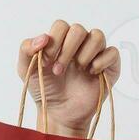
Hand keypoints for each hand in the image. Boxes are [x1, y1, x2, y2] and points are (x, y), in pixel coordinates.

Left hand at [17, 21, 120, 136]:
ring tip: (77, 71)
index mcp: (60, 41)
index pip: (61, 26)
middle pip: (78, 29)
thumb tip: (43, 37)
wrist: (58, 113)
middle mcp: (79, 44)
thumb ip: (26, 49)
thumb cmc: (44, 89)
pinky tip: (91, 73)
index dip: (54, 41)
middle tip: (58, 70)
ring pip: (97, 36)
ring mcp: (95, 54)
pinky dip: (101, 61)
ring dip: (84, 54)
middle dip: (66, 50)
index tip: (46, 62)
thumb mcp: (26, 70)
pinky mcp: (109, 66)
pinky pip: (112, 52)